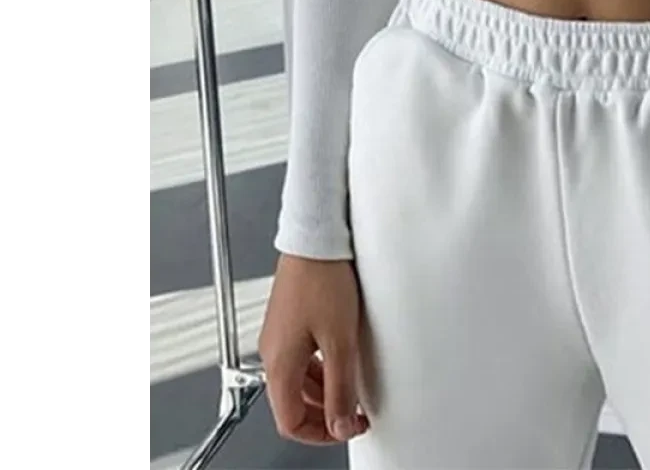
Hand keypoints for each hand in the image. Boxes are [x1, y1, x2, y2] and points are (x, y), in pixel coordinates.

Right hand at [259, 254, 369, 444]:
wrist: (316, 238)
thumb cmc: (324, 277)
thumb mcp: (340, 340)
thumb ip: (341, 387)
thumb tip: (341, 424)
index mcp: (280, 363)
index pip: (290, 422)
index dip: (321, 434)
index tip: (348, 427)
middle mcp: (273, 351)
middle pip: (292, 404)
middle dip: (324, 415)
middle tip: (353, 413)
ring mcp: (279, 334)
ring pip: (297, 381)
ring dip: (323, 391)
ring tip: (352, 388)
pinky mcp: (290, 318)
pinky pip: (301, 358)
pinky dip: (320, 368)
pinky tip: (340, 359)